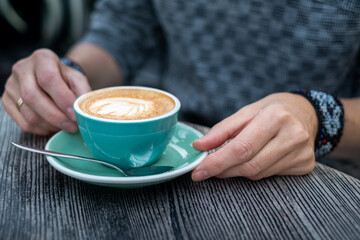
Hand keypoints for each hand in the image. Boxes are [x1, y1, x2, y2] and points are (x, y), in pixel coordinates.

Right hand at [1, 49, 91, 134]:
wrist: (50, 77)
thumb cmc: (64, 78)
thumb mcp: (77, 79)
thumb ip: (83, 92)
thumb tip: (83, 111)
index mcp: (42, 58)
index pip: (48, 78)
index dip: (62, 99)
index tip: (75, 114)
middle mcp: (22, 68)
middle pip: (32, 96)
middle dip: (56, 116)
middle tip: (72, 126)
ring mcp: (11, 85)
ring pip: (28, 113)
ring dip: (50, 125)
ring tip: (65, 126)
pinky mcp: (7, 101)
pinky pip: (23, 122)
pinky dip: (41, 129)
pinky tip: (53, 127)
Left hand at [192, 93, 317, 180]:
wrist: (306, 112)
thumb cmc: (272, 110)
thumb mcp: (246, 112)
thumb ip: (222, 130)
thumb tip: (200, 146)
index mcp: (276, 116)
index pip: (241, 148)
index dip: (217, 162)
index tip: (198, 171)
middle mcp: (293, 135)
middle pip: (249, 164)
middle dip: (223, 170)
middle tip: (206, 170)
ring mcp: (302, 152)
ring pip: (258, 173)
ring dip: (237, 171)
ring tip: (231, 161)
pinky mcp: (305, 165)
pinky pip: (270, 175)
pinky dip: (255, 171)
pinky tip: (255, 159)